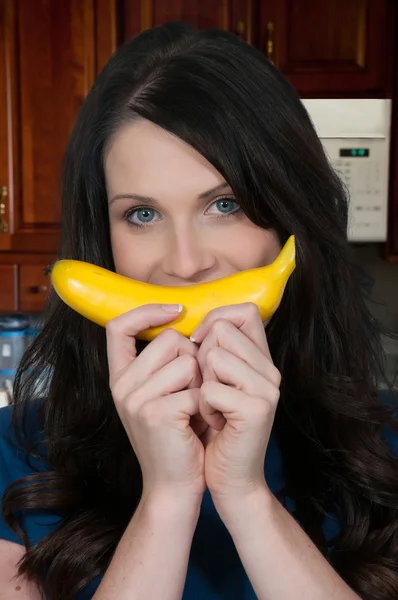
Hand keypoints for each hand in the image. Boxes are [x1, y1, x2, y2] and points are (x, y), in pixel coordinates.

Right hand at [106, 304, 205, 499]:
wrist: (174, 486)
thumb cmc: (178, 435)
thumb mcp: (162, 394)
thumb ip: (164, 361)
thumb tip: (185, 319)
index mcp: (120, 377)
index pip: (118, 326)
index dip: (146, 312)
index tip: (176, 310)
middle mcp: (121, 385)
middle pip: (170, 339)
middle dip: (193, 360)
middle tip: (192, 394)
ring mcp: (135, 399)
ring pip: (188, 361)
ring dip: (202, 384)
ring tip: (195, 410)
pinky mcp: (156, 413)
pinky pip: (198, 388)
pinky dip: (207, 406)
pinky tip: (199, 425)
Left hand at [193, 303, 280, 505]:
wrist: (231, 478)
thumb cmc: (216, 430)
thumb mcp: (217, 383)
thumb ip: (216, 352)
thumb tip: (195, 324)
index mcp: (262, 360)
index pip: (245, 311)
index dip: (216, 319)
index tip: (198, 342)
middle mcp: (270, 369)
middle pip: (222, 330)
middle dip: (201, 357)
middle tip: (208, 390)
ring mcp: (267, 388)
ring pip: (213, 356)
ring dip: (201, 384)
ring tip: (212, 407)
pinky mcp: (257, 409)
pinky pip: (210, 388)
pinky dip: (203, 407)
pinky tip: (214, 423)